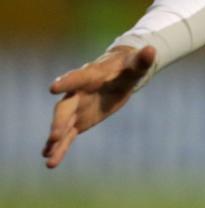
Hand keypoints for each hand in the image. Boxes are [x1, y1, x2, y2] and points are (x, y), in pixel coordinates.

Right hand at [43, 45, 155, 167]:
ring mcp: (76, 108)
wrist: (120, 74)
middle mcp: (77, 92)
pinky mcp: (79, 121)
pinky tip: (50, 161)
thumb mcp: (136, 64)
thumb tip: (151, 49)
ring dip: (55, 139)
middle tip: (54, 136)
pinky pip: (68, 136)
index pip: (77, 78)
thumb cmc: (128, 66)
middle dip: (59, 121)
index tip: (53, 87)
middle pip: (64, 107)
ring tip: (47, 155)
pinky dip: (60, 148)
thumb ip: (141, 59)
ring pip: (62, 125)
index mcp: (90, 75)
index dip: (67, 82)